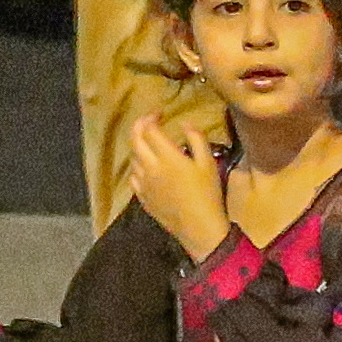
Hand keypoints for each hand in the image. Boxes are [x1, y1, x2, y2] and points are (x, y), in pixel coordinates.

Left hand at [124, 113, 230, 259]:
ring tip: (149, 143)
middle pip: (135, 140)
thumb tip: (185, 124)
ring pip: (133, 157)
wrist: (198, 227)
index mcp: (167, 156)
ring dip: (138, 146)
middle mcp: (150, 167)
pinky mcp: (142, 197)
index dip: (152, 117)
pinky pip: (133, 176)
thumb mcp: (208, 163)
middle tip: (148, 121)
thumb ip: (196, 139)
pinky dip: (138, 165)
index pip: (150, 130)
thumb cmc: (207, 194)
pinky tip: (146, 167)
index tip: (160, 113)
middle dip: (139, 126)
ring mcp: (143, 183)